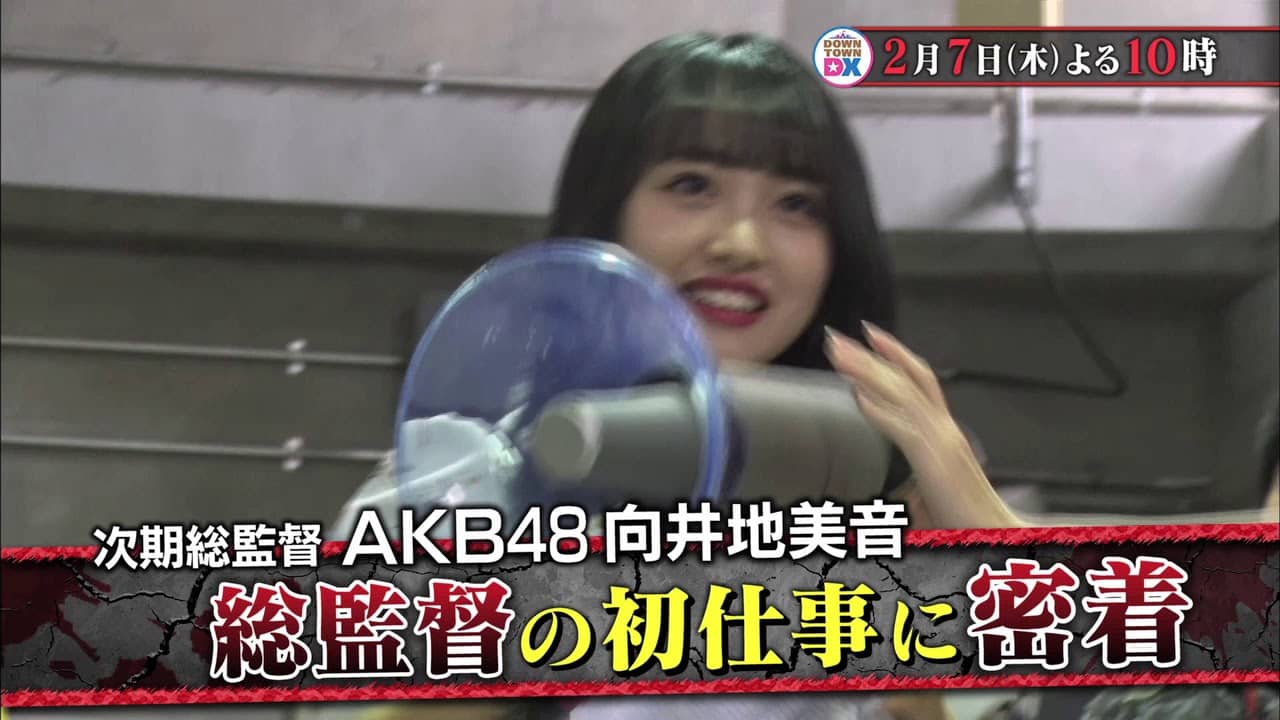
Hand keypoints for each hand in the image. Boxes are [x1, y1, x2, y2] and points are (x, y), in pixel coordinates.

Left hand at [824, 323, 1021, 528]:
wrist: (1001, 539)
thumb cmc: (966, 521)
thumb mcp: (929, 494)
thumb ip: (903, 482)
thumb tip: (879, 486)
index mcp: (945, 433)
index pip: (920, 382)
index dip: (895, 356)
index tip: (869, 338)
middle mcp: (945, 431)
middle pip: (905, 380)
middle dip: (870, 356)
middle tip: (838, 339)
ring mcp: (942, 443)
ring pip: (901, 395)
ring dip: (867, 372)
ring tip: (840, 355)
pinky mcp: (936, 463)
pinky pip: (903, 429)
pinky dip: (880, 411)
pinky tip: (857, 397)